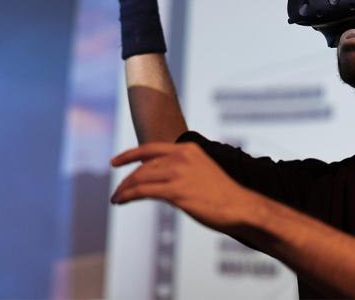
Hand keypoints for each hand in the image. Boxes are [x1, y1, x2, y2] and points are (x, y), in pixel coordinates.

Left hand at [110, 142, 257, 233]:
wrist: (240, 206)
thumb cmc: (222, 194)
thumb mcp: (201, 171)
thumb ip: (180, 170)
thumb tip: (158, 180)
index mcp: (188, 149)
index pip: (151, 148)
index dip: (130, 154)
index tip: (114, 162)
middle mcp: (182, 156)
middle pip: (143, 166)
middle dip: (126, 179)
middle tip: (117, 191)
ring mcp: (178, 173)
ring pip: (140, 178)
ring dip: (124, 189)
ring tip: (116, 199)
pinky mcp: (176, 191)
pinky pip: (143, 191)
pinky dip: (127, 195)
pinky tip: (120, 201)